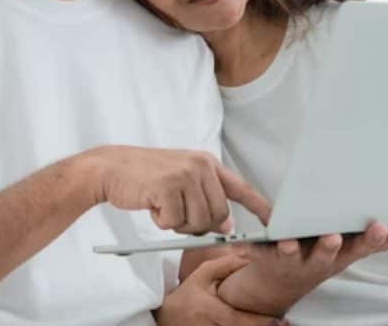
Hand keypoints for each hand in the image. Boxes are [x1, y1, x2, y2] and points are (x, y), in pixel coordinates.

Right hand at [91, 146, 270, 234]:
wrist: (111, 168)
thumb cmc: (147, 177)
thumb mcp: (182, 181)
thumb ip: (206, 198)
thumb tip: (227, 224)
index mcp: (207, 163)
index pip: (241, 188)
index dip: (260, 208)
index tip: (277, 223)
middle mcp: (200, 166)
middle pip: (218, 215)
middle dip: (199, 224)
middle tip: (176, 212)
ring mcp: (185, 174)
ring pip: (198, 222)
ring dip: (178, 224)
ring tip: (162, 204)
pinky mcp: (168, 186)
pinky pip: (175, 223)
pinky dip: (162, 221)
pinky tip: (151, 204)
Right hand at [155, 256, 289, 325]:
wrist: (166, 318)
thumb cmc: (184, 299)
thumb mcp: (201, 276)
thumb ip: (224, 265)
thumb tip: (246, 257)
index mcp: (211, 311)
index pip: (241, 320)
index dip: (262, 322)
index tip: (278, 320)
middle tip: (282, 324)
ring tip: (273, 325)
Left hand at [217, 222, 387, 315]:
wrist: (278, 285)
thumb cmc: (318, 258)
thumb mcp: (350, 252)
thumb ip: (378, 241)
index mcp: (340, 255)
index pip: (359, 247)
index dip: (370, 238)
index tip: (380, 225)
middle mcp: (318, 261)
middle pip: (325, 254)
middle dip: (330, 246)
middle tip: (334, 236)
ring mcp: (292, 261)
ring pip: (292, 255)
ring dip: (289, 248)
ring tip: (287, 242)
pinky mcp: (267, 258)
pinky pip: (258, 252)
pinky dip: (251, 248)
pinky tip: (243, 244)